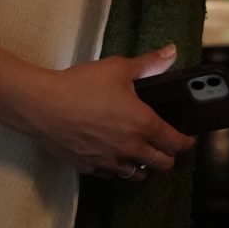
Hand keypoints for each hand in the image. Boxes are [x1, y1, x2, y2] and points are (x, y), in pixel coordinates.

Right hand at [22, 44, 195, 177]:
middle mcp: (130, 148)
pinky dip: (115, 169)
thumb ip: (149, 64)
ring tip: (142, 157)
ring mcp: (108, 161)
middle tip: (166, 148)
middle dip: (168, 157)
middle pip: (161, 164)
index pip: (175, 142)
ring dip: (143, 167)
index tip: (188, 140)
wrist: (40, 105)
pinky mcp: (87, 167)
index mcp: (143, 124)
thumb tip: (171, 52)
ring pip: (136, 175)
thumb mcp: (118, 68)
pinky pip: (109, 175)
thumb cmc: (81, 85)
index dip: (186, 143)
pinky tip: (112, 159)